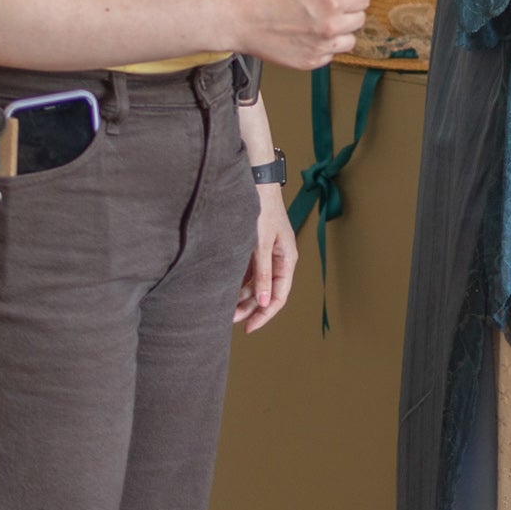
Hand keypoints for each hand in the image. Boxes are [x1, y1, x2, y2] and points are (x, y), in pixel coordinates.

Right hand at [227, 0, 366, 70]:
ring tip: (317, 24)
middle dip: (348, 12)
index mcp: (329, 1)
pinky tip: (305, 37)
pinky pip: (331, 55)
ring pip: (349, 41)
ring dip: (340, 32)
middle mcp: (329, 27)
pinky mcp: (310, 63)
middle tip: (327, 8)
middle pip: (360, 20)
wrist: (239, 22)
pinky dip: (323, 47)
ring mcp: (320, 48)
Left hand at [232, 190, 297, 331]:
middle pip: (266, 293)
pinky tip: (225, 289)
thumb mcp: (261, 243)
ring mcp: (265, 254)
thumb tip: (265, 302)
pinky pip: (247, 273)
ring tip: (223, 307)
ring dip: (242, 297)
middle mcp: (277, 260)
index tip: (249, 328)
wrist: (254, 181)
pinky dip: (238, 283)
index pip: (279, 296)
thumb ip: (263, 273)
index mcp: (287, 260)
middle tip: (229, 319)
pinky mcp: (253, 248)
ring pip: (255, 284)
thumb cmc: (262, 208)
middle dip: (249, 308)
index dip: (265, 315)